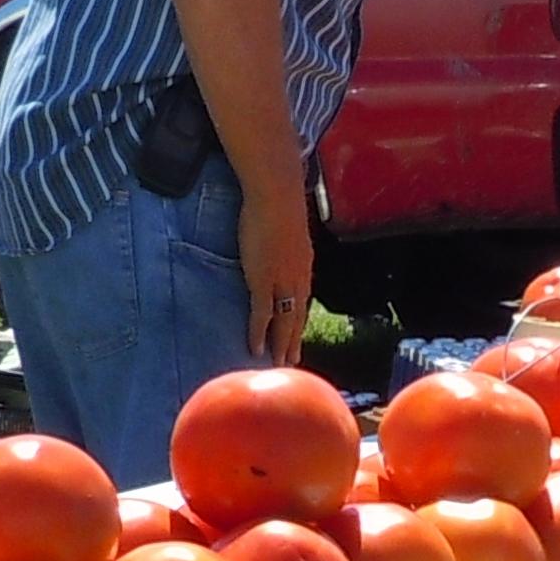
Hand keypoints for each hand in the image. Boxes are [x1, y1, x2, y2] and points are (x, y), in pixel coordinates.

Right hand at [240, 179, 313, 365]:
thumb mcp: (286, 228)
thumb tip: (278, 244)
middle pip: (298, 317)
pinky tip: (256, 350)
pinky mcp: (263, 281)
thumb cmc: (278, 205)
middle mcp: (298, 279)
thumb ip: (283, 242)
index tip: (297, 335)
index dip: (299, 320)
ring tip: (279, 363)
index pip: (302, 300)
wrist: (276, 196)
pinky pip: (262, 315)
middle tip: (293, 360)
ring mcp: (281, 282)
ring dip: (281, 344)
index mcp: (303, 266)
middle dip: (294, 340)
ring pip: (285, 321)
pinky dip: (259, 334)